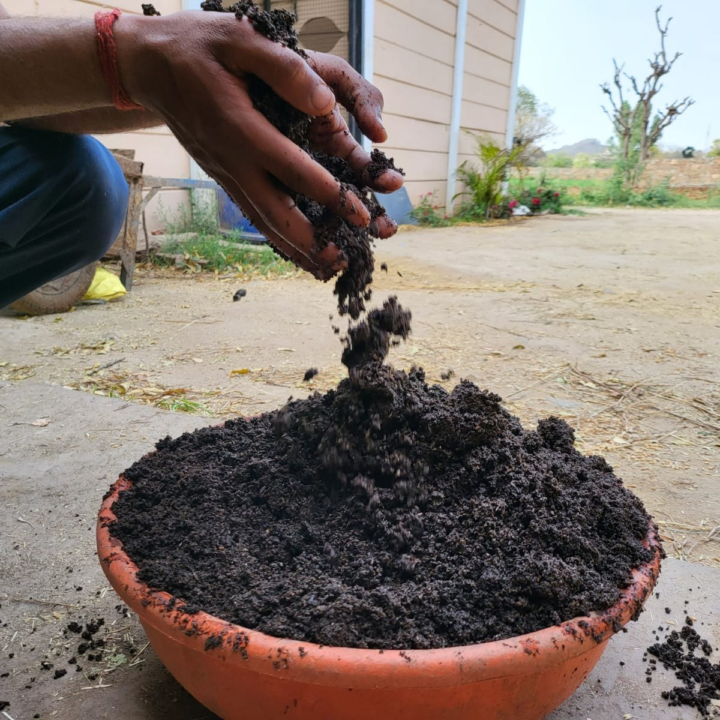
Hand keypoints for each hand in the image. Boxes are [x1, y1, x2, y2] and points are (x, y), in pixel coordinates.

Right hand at [116, 11, 403, 278]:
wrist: (148, 64)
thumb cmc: (196, 44)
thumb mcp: (239, 36)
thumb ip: (284, 67)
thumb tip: (325, 101)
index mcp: (239, 126)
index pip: (291, 168)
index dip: (328, 194)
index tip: (361, 214)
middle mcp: (231, 159)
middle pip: (274, 212)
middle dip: (312, 239)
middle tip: (345, 259)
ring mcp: (224, 173)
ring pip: (262, 221)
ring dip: (295, 249)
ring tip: (326, 269)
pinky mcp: (223, 176)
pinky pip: (252, 213)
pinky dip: (277, 237)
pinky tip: (298, 250)